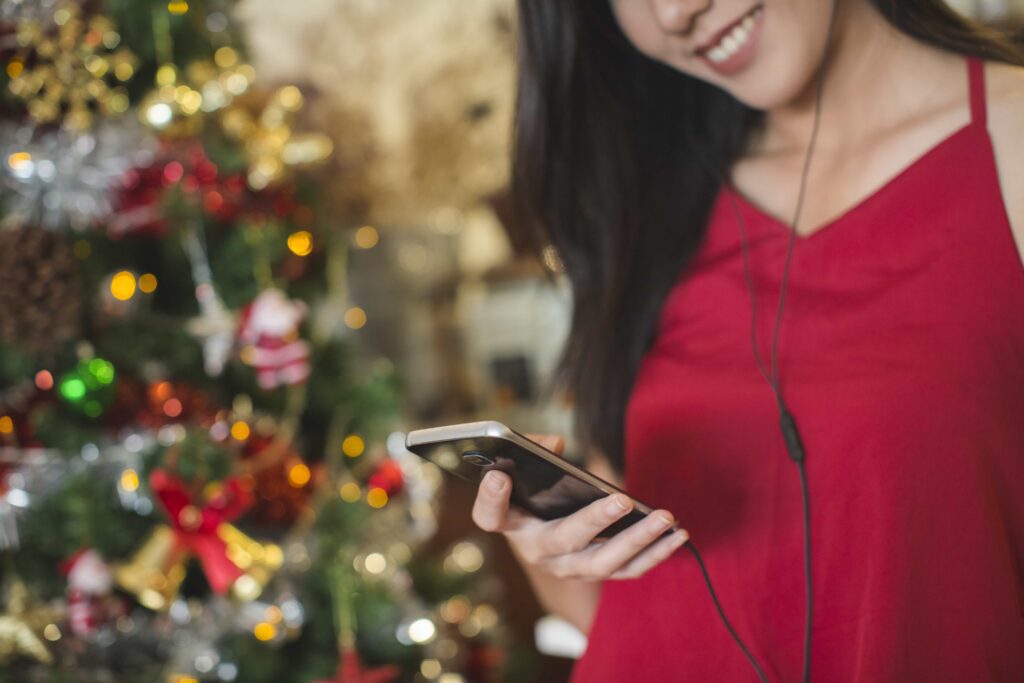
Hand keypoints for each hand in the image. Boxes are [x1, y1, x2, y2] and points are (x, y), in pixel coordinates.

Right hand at [471, 434, 688, 579]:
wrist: (545, 539)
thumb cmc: (534, 496)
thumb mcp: (525, 473)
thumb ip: (532, 452)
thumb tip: (554, 446)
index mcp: (512, 523)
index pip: (490, 516)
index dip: (491, 498)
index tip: (499, 475)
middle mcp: (537, 552)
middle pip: (564, 541)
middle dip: (595, 520)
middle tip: (623, 500)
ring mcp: (569, 569)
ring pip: (603, 562)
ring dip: (638, 541)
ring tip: (667, 519)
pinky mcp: (597, 575)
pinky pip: (628, 570)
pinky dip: (655, 554)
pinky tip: (678, 535)